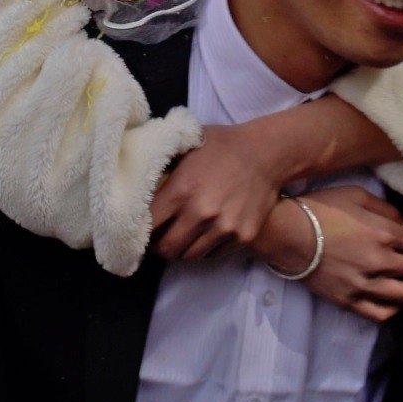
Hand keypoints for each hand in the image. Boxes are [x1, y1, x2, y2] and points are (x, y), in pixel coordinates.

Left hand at [151, 123, 282, 259]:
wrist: (267, 153)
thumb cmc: (223, 146)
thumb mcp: (187, 146)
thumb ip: (162, 165)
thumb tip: (135, 178)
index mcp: (181, 190)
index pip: (148, 225)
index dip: (140, 229)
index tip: (139, 228)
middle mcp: (201, 213)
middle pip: (167, 248)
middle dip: (158, 246)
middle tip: (158, 240)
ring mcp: (224, 228)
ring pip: (190, 256)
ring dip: (181, 250)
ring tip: (180, 238)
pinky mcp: (242, 236)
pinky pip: (214, 254)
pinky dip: (205, 248)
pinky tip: (203, 235)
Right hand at [256, 186, 402, 322]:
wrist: (286, 234)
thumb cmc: (320, 209)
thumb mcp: (356, 196)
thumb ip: (387, 210)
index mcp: (382, 234)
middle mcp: (378, 263)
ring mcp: (363, 285)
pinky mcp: (348, 300)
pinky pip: (381, 313)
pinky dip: (395, 307)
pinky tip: (395, 298)